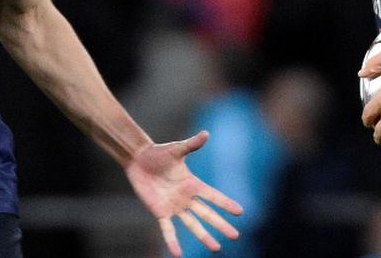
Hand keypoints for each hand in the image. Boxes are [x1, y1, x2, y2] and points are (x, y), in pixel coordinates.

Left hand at [124, 131, 243, 256]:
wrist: (139, 160)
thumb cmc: (159, 153)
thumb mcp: (176, 150)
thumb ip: (191, 144)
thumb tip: (206, 134)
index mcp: (193, 184)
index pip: (213, 196)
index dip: (226, 204)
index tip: (240, 212)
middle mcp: (186, 198)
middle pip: (207, 214)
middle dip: (221, 225)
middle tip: (235, 236)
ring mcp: (174, 207)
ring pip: (192, 225)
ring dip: (204, 237)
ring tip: (216, 248)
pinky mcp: (160, 212)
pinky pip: (168, 230)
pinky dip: (173, 242)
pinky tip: (178, 255)